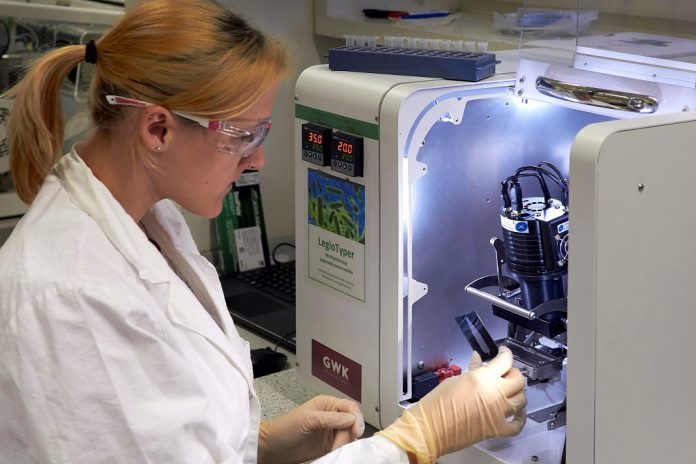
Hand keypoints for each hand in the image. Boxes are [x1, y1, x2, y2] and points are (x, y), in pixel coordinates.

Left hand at [258, 394, 364, 463]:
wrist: (272, 448)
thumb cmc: (285, 428)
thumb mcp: (308, 419)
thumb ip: (331, 418)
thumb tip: (352, 418)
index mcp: (327, 405)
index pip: (350, 407)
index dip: (356, 418)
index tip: (356, 431)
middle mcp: (331, 417)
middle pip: (352, 423)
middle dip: (348, 434)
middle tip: (338, 445)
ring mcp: (330, 432)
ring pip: (349, 436)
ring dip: (345, 444)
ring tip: (333, 450)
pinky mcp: (328, 446)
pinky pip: (342, 447)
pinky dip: (342, 450)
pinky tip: (335, 453)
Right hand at [376, 346, 526, 463]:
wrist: (431, 428)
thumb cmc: (437, 404)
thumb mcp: (455, 380)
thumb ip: (472, 370)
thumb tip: (478, 361)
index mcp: (483, 378)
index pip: (505, 361)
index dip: (506, 354)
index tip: (503, 353)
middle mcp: (495, 393)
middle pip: (519, 380)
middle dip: (514, 373)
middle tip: (506, 372)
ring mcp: (499, 412)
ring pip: (522, 399)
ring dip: (518, 393)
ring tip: (509, 391)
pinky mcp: (498, 428)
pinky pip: (517, 424)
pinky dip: (520, 418)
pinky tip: (517, 413)